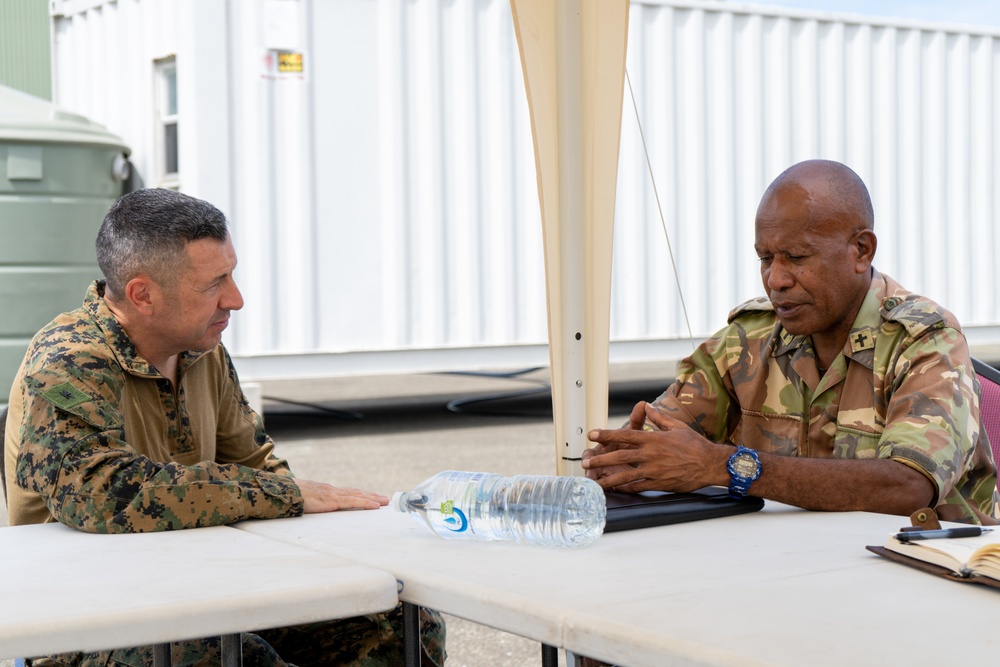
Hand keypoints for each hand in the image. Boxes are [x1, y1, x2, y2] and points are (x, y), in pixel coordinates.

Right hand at [296, 478, 388, 512]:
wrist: (282, 492)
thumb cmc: (289, 496)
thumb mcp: (301, 500)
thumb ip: (308, 504)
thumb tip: (306, 508)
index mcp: (325, 491)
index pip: (346, 493)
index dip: (359, 495)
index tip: (369, 497)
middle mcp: (332, 490)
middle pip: (356, 492)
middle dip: (371, 495)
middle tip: (384, 499)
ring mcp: (333, 494)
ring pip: (358, 496)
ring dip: (373, 498)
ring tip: (385, 501)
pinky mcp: (333, 500)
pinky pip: (353, 501)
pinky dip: (366, 503)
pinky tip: (376, 505)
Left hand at [583, 402, 728, 492]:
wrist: (710, 464)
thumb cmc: (695, 444)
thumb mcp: (676, 426)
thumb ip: (658, 418)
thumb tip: (647, 407)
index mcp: (653, 439)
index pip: (625, 434)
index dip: (606, 434)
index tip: (592, 434)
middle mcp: (651, 454)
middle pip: (620, 456)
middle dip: (600, 459)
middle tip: (585, 462)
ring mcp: (654, 470)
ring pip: (626, 475)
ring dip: (608, 478)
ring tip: (594, 482)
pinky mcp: (659, 483)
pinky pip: (638, 487)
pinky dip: (625, 489)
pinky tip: (615, 490)